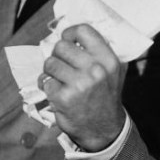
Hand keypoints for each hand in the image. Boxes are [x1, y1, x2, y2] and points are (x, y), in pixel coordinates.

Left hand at [41, 24, 125, 151]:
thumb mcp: (114, 72)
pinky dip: (47, 86)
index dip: (69, 33)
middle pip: (61, 46)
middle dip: (57, 55)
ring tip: (59, 80)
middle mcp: (96, 70)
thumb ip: (100, 52)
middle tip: (62, 65)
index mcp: (108, 60)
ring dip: (50, 71)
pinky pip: (44, 80)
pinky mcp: (63, 98)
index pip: (83, 30)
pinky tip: (57, 92)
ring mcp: (79, 84)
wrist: (103, 129)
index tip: (67, 40)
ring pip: (50, 62)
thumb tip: (75, 34)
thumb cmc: (105, 97)